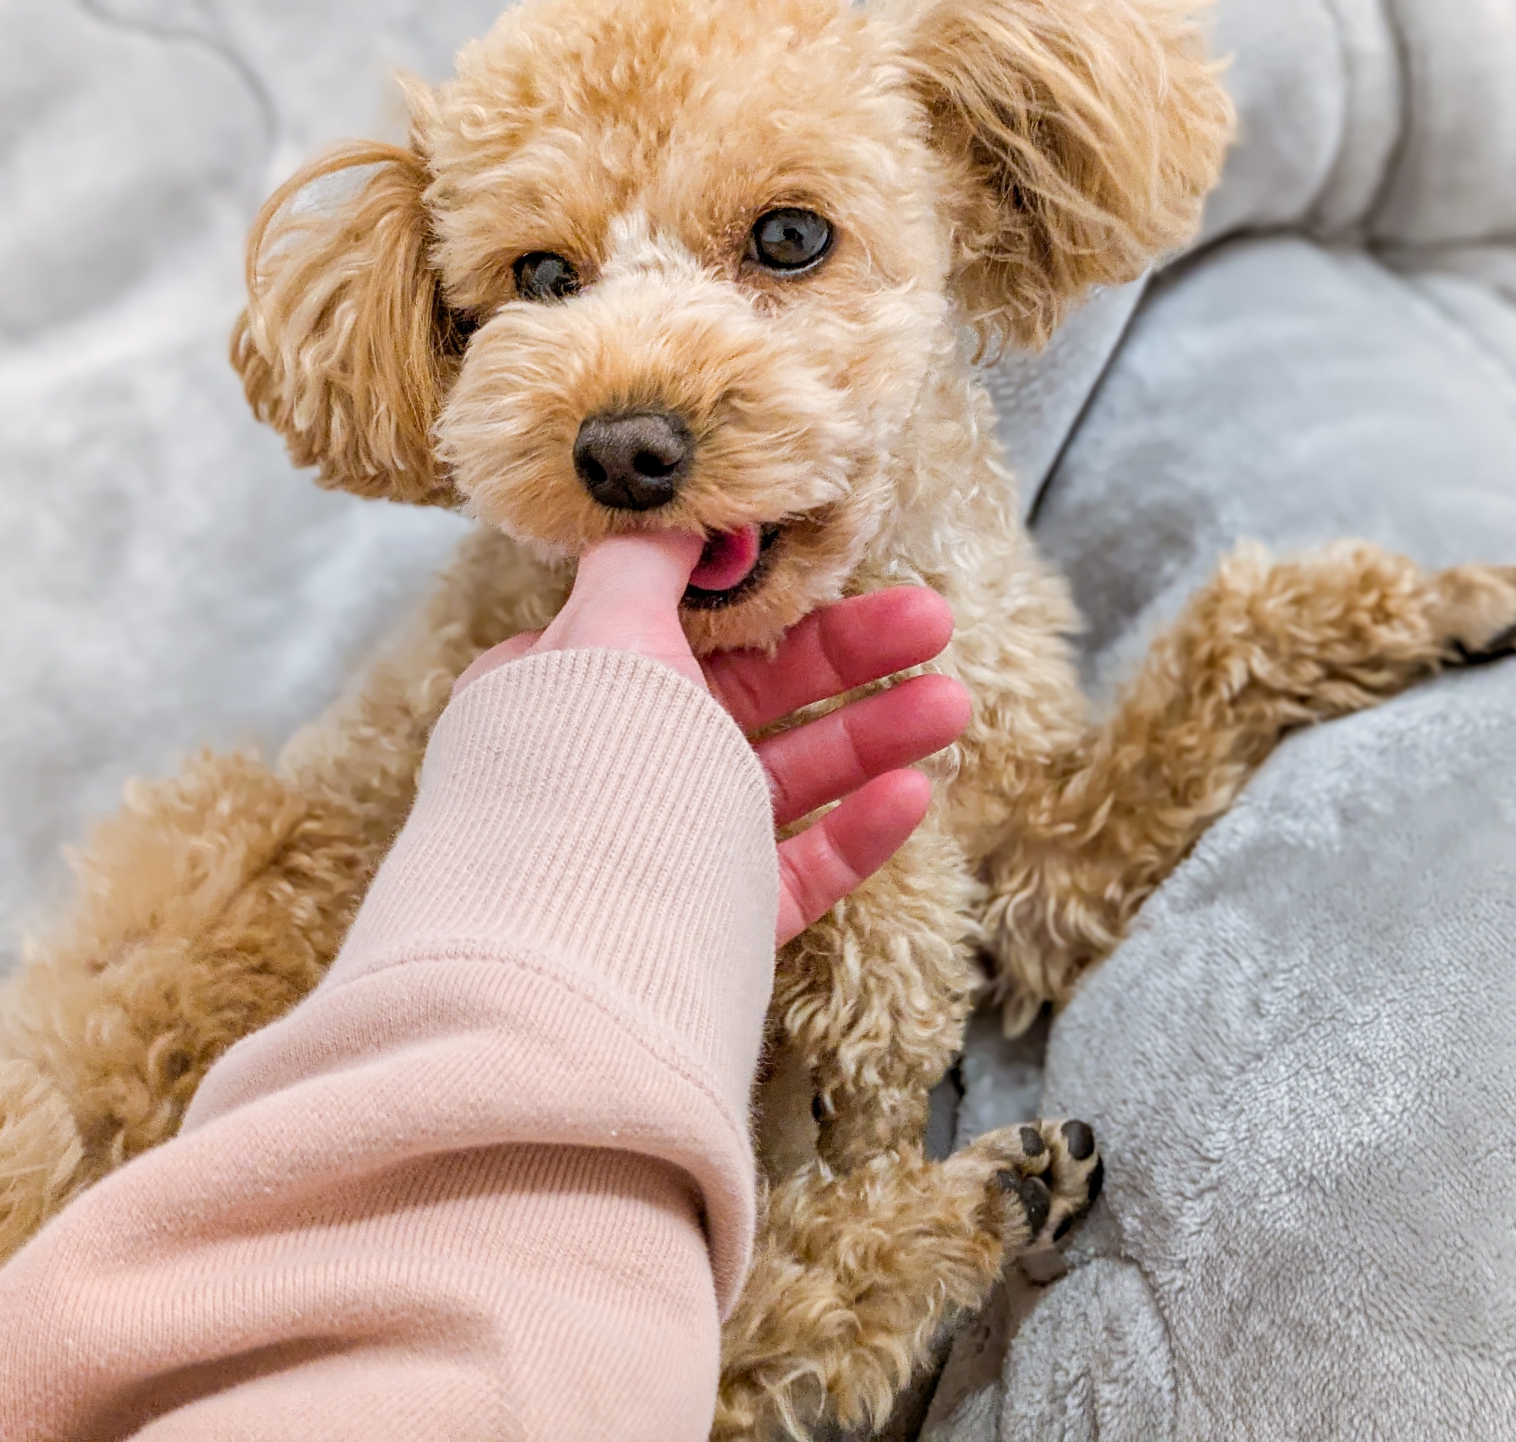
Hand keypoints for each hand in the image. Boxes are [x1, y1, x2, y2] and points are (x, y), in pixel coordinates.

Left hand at [455, 532, 969, 943]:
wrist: (562, 939)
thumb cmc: (577, 765)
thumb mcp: (603, 626)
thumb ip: (647, 559)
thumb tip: (690, 514)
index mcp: (580, 692)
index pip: (686, 632)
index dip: (770, 602)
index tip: (841, 570)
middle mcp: (621, 769)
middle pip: (756, 700)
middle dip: (851, 659)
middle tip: (935, 624)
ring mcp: (670, 851)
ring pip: (787, 781)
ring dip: (872, 738)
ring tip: (953, 707)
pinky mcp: (713, 924)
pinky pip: (798, 868)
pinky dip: (856, 830)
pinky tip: (912, 795)